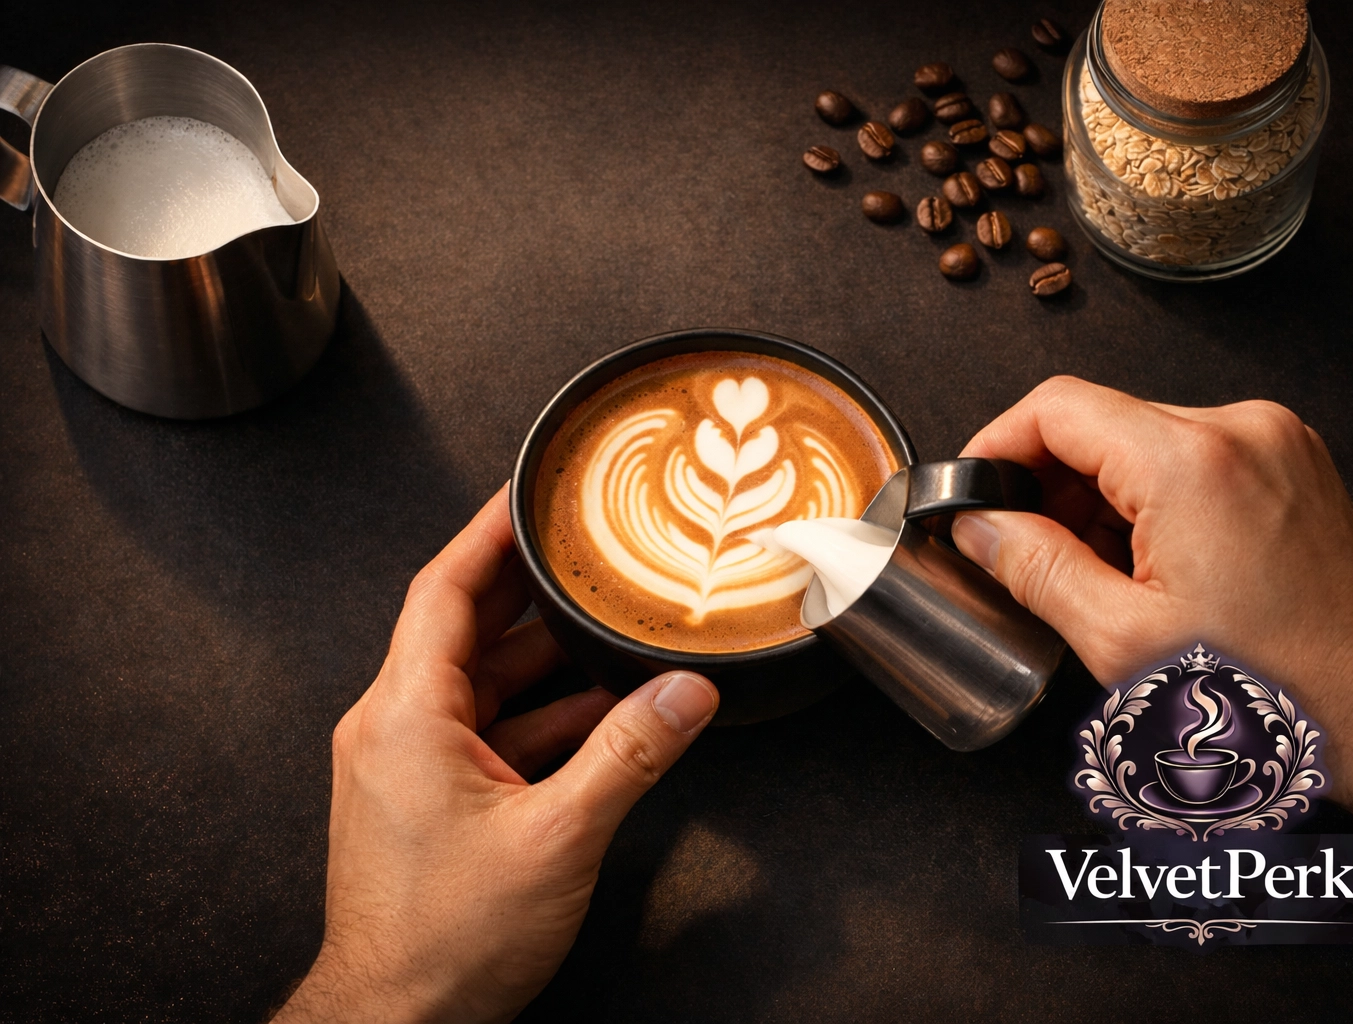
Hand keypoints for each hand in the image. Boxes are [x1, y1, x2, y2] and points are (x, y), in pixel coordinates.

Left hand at [274, 484, 718, 1022]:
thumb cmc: (444, 941)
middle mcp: (395, 727)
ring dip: (545, 659)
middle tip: (584, 544)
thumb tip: (684, 695)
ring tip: (610, 630)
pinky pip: (488, 731)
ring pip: (482, 682)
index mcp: (407, 714)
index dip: (487, 530)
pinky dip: (540, 716)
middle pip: (466, 625)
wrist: (396, 1021)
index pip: (444, 587)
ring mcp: (407, 764)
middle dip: (529, 584)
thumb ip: (628, 756)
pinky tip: (599, 716)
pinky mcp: (426, 799)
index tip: (524, 489)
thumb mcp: (556, 838)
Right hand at [952, 376, 1352, 924]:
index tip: (970, 491)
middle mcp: (1238, 430)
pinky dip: (1151, 499)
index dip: (996, 446)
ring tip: (1097, 577)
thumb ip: (1033, 568)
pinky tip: (1148, 567)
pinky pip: (1191, 456)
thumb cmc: (1269, 694)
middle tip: (1023, 554)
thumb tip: (978, 524)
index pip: (1057, 408)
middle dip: (1048, 484)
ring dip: (1099, 496)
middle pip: (1099, 422)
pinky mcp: (1291, 461)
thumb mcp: (1120, 640)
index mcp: (1190, 463)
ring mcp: (1273, 440)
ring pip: (1142, 438)